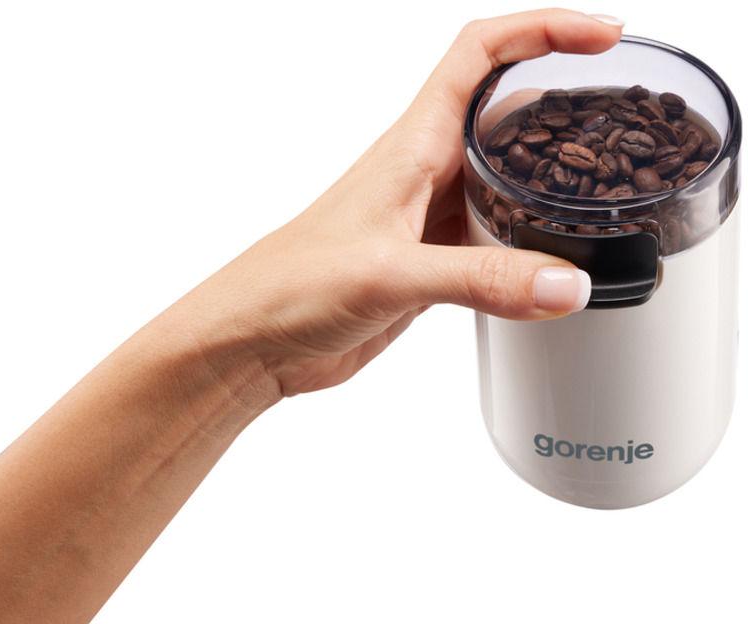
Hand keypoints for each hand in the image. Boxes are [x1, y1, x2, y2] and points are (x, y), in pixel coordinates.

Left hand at [181, 9, 622, 397]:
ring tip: (605, 188)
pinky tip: (553, 260)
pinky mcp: (428, 265)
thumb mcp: (387, 274)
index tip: (603, 37)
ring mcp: (426, 221)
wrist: (255, 339)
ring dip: (548, 178)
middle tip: (623, 121)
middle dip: (562, 102)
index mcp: (410, 149)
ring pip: (501, 179)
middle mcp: (422, 174)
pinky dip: (528, 242)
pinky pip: (491, 238)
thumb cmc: (291, 286)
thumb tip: (564, 284)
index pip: (479, 57)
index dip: (541, 30)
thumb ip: (478, 279)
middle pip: (502, 112)